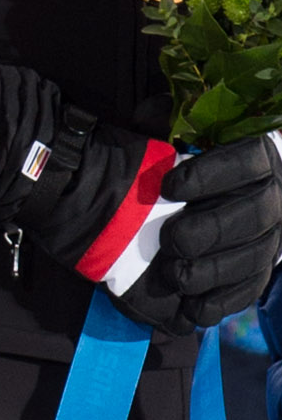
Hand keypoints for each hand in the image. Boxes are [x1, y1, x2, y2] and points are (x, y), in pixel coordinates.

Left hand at [116, 137, 281, 333]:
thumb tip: (150, 111)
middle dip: (209, 230)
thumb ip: (164, 128)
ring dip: (211, 271)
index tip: (169, 185)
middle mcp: (273, 199)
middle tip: (170, 240)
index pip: (246, 162)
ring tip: (174, 274)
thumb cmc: (181, 170)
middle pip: (253, 215)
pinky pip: (247, 291)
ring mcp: (270, 239)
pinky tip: (191, 308)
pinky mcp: (258, 273)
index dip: (210, 175)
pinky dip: (219, 303)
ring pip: (252, 258)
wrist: (202, 204)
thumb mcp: (174, 141)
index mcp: (258, 160)